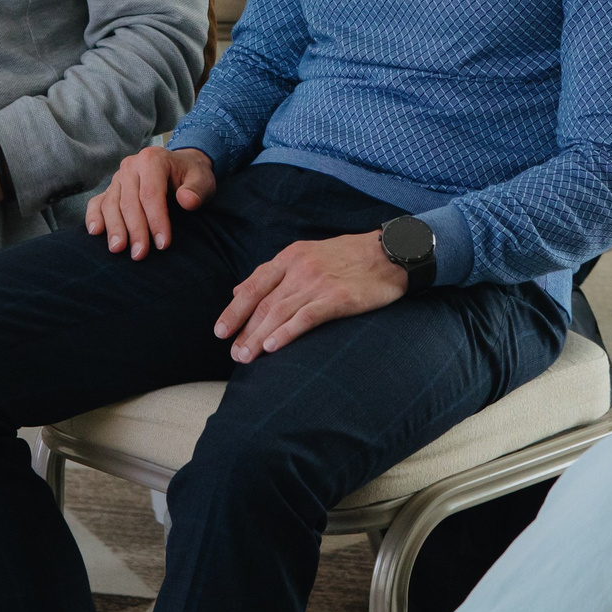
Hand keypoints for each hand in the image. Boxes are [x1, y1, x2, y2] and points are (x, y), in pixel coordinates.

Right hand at [86, 145, 213, 258]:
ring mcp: (118, 178)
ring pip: (111, 204)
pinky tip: (95, 232)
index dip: (156, 220)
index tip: (163, 244)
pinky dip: (94, 217)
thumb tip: (187, 200)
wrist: (180, 166)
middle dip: (135, 230)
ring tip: (118, 249)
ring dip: (114, 228)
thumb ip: (197, 190)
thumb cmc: (191, 176)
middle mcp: (131, 166)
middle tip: (140, 254)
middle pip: (129, 201)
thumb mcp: (203, 179)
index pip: (151, 194)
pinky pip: (97, 202)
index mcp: (152, 159)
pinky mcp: (110, 189)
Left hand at [214, 232, 404, 361]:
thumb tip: (240, 290)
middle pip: (263, 303)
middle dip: (244, 330)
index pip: (254, 285)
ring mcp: (318, 283)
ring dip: (259, 337)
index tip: (220, 331)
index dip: (235, 310)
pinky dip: (287, 333)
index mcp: (290, 257)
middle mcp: (299, 268)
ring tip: (245, 357)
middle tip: (233, 353)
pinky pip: (306, 317)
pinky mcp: (338, 298)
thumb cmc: (350, 256)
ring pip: (279, 313)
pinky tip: (273, 347)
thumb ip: (275, 272)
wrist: (391, 253)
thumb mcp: (308, 254)